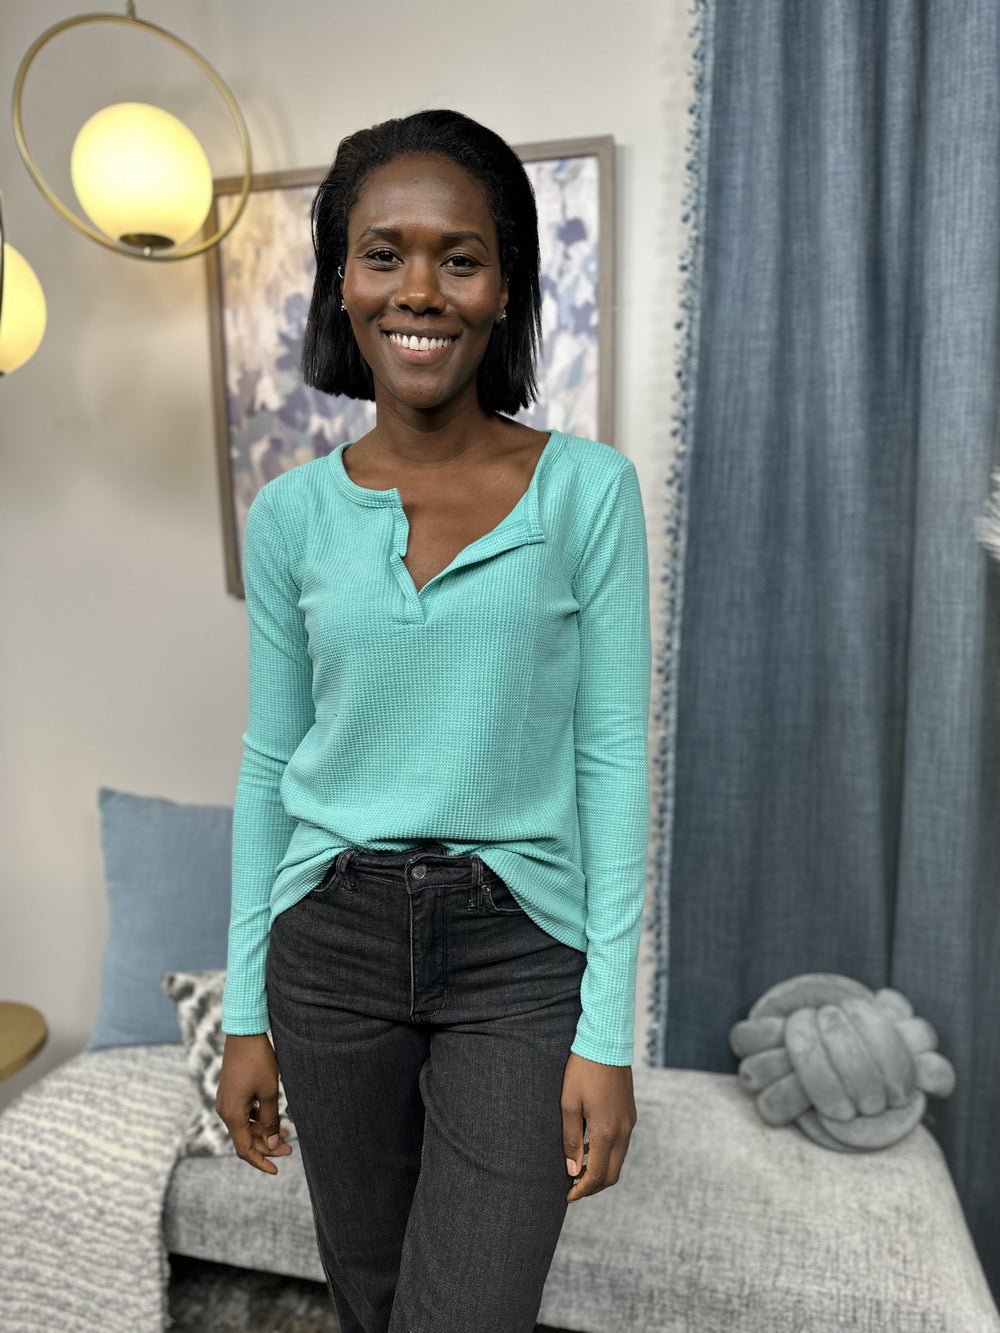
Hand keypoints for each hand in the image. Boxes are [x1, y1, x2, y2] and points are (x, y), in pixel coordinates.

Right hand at [215, 1032, 293, 1173]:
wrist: (244, 1033)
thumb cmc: (258, 1061)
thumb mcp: (269, 1092)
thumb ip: (270, 1119)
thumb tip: (273, 1141)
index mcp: (232, 1114)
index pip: (244, 1149)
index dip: (260, 1161)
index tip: (276, 1169)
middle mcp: (225, 1110)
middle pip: (245, 1139)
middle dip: (267, 1146)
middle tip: (290, 1148)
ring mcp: (226, 1101)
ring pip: (245, 1127)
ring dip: (264, 1132)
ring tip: (288, 1133)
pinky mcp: (230, 1093)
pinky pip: (243, 1114)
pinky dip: (258, 1119)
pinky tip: (274, 1117)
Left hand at [561, 1051, 635, 1201]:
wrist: (606, 1042)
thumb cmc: (582, 1071)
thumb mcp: (568, 1104)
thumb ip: (571, 1140)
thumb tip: (572, 1170)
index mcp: (606, 1132)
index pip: (597, 1175)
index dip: (582, 1190)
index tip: (567, 1196)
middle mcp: (623, 1131)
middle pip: (612, 1174)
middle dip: (593, 1185)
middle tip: (573, 1187)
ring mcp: (629, 1122)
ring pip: (618, 1159)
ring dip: (601, 1169)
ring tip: (578, 1167)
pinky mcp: (630, 1113)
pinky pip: (621, 1143)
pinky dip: (607, 1154)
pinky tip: (590, 1146)